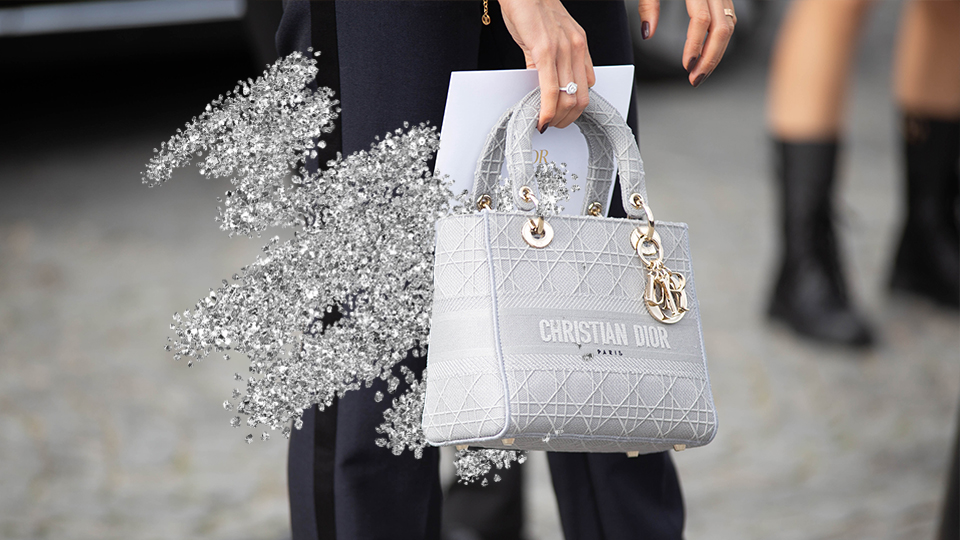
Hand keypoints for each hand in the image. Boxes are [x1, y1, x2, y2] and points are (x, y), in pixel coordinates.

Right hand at [498, 0, 595, 130]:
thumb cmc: (531, 9)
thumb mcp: (550, 37)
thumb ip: (553, 61)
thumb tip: (548, 87)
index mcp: (579, 45)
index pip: (587, 86)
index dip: (576, 107)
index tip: (563, 116)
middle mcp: (576, 48)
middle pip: (581, 98)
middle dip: (568, 119)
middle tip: (554, 126)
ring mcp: (562, 50)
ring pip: (568, 98)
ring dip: (557, 118)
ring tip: (546, 123)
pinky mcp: (545, 51)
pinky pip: (550, 89)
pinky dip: (546, 110)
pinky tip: (541, 119)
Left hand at [637, 0, 736, 86]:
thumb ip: (648, 5)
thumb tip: (647, 33)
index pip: (702, 19)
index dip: (695, 45)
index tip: (686, 66)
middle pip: (723, 27)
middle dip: (711, 57)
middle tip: (695, 79)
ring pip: (730, 25)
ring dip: (716, 53)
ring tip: (699, 73)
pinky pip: (727, 19)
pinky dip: (718, 39)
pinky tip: (706, 54)